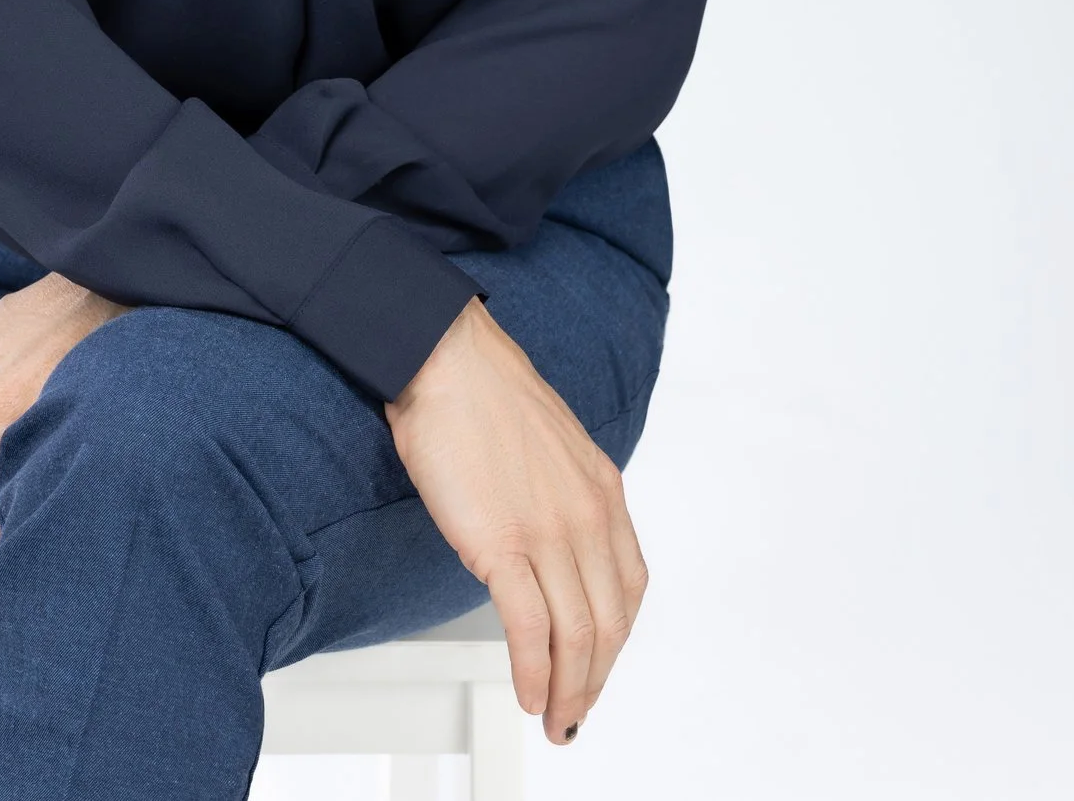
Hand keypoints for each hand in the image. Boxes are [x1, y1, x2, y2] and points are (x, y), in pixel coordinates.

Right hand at [384, 297, 648, 747]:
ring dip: (568, 690)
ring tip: (553, 719)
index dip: (616, 642)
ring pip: (577, 635)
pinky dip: (533, 671)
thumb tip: (549, 540)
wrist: (444, 355)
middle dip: (596, 680)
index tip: (599, 667)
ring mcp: (549, 530)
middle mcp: (587, 513)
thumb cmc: (482, 392)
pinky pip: (530, 628)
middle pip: (610, 623)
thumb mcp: (550, 445)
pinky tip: (527, 692)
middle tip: (576, 714)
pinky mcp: (503, 542)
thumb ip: (561, 495)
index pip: (629, 588)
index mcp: (602, 488)